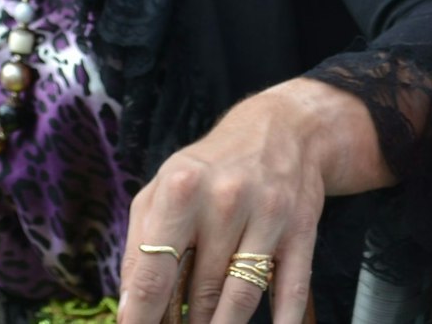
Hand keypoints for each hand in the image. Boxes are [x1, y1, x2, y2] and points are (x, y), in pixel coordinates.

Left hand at [119, 79, 381, 323]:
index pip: (154, 272)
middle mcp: (226, 200)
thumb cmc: (211, 167)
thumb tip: (129, 307)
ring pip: (241, 297)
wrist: (283, 129)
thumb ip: (140, 244)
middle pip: (198, 291)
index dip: (141, 316)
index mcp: (182, 188)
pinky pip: (290, 288)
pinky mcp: (302, 230)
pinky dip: (281, 320)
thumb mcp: (163, 189)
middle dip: (184, 323)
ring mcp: (269, 215)